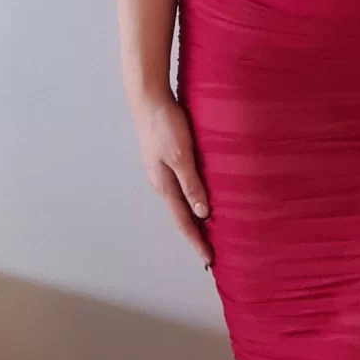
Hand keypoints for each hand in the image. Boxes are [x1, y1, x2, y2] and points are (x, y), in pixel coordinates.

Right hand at [133, 88, 214, 271]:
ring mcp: (162, 172)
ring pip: (180, 203)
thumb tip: (203, 213)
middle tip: (211, 253)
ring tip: (209, 232)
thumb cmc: (165, 125)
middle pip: (180, 216)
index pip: (183, 222)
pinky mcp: (165, 160)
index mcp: (164, 186)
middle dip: (195, 235)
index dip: (196, 241)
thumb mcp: (181, 156)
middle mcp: (161, 183)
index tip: (209, 260)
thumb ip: (192, 184)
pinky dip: (192, 200)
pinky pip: (181, 188)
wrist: (148, 99)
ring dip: (194, 218)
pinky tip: (201, 199)